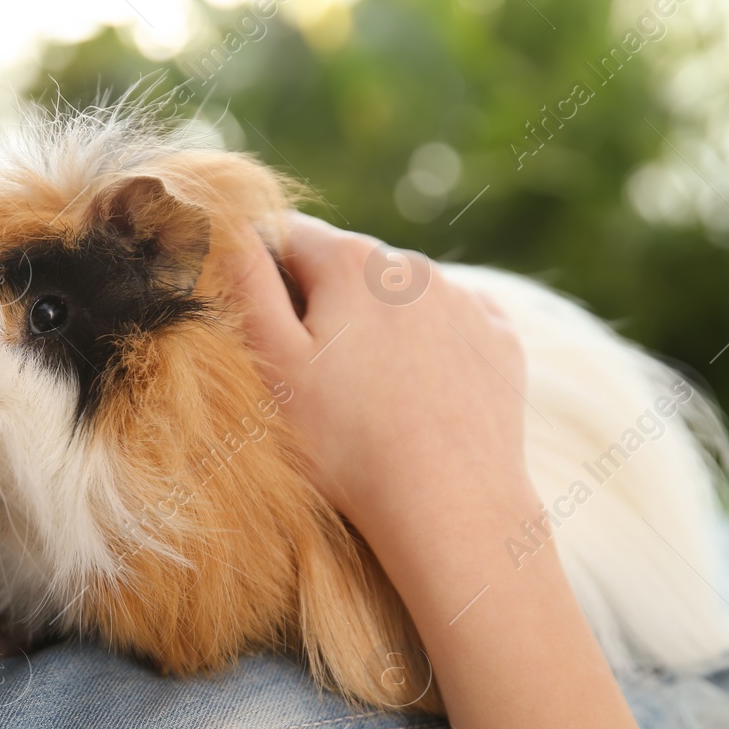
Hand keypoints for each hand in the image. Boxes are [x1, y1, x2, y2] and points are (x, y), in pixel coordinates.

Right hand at [233, 214, 535, 559]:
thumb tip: (227, 222)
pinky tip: (418, 397)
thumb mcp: (273, 364)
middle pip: (348, 267)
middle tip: (316, 380)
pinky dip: (432, 349)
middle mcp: (413, 266)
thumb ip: (246, 283)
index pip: (287, 235)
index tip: (266, 333)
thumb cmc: (345, 443)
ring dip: (379, 326)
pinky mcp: (500, 340)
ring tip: (369, 397)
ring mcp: (465, 301)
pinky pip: (452, 325)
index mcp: (351, 262)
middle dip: (325, 305)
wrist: (449, 506)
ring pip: (401, 296)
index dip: (264, 276)